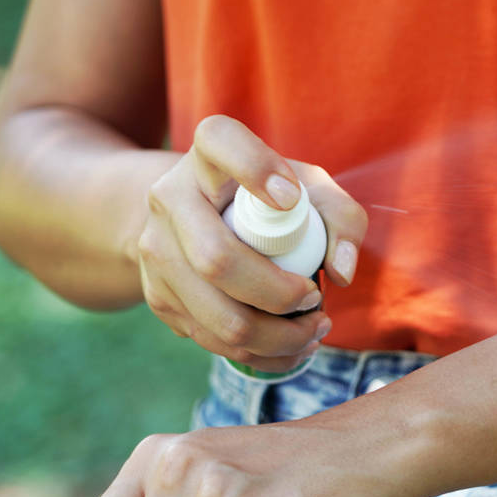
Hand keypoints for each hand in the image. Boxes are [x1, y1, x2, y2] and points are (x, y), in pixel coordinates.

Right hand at [136, 114, 367, 371]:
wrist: (196, 221)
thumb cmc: (268, 202)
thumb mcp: (309, 190)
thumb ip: (341, 217)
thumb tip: (340, 271)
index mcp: (207, 155)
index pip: (219, 142)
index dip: (254, 168)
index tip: (290, 198)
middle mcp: (168, 197)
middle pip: (217, 261)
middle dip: (279, 294)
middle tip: (316, 298)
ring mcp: (155, 251)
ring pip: (216, 316)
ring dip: (277, 338)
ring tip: (313, 331)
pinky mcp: (158, 297)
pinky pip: (211, 340)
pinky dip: (261, 354)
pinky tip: (291, 346)